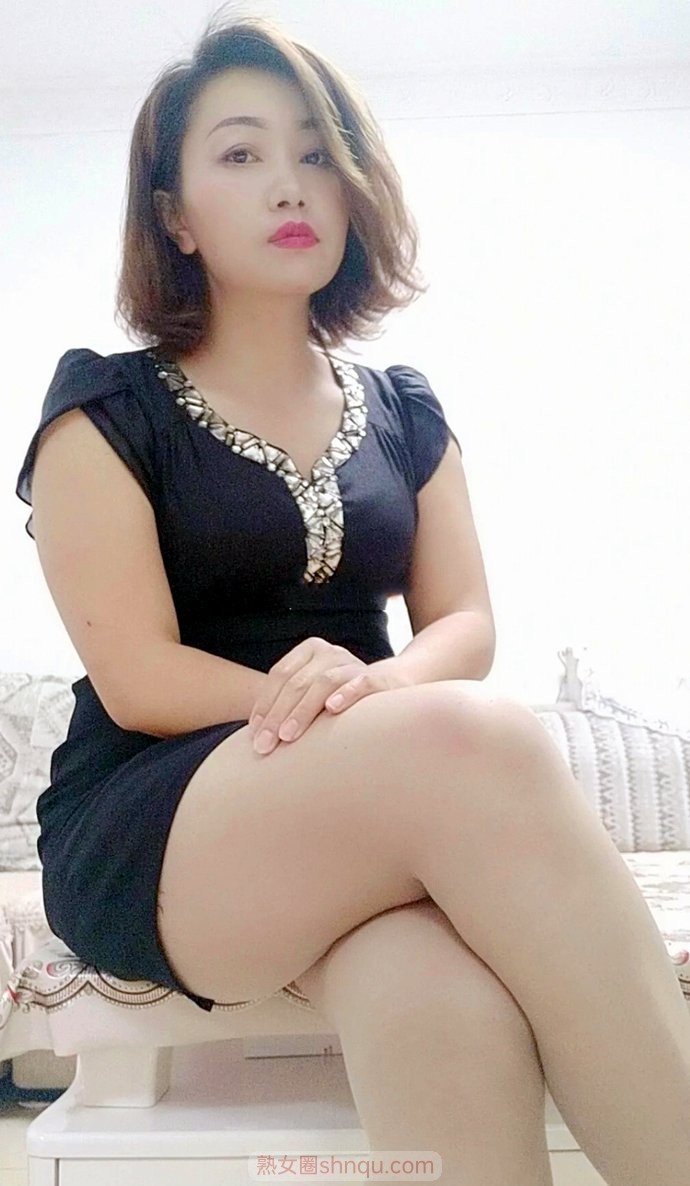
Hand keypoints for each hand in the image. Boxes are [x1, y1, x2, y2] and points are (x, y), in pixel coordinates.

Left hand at [248, 640, 411, 755]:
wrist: (391, 685)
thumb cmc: (341, 695)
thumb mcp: (313, 694)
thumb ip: (288, 705)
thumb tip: (256, 737)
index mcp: (310, 651)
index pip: (280, 675)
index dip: (265, 704)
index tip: (254, 733)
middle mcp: (330, 652)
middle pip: (297, 682)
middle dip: (277, 716)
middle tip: (264, 745)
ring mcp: (354, 663)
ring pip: (323, 683)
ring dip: (303, 711)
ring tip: (288, 736)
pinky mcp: (379, 678)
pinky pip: (361, 683)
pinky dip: (346, 694)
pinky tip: (332, 708)